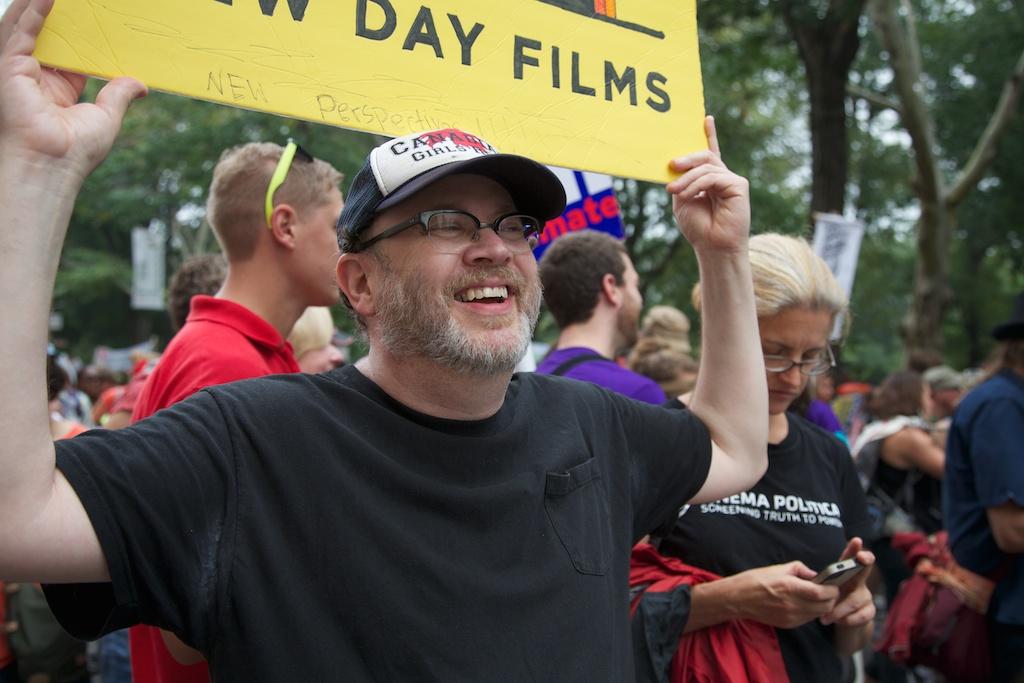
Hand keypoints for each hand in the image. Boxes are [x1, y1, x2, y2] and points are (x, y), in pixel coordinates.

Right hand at [0, 0, 144, 177]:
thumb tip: (140, 85)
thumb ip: (119, 95)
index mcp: (57, 90)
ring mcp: (20, 71)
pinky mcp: (9, 67)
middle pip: (47, 37)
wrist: (52, 164)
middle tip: (79, 1)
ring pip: (27, 28)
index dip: (82, 37)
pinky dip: (34, 13)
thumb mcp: (106, 117)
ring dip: (39, 7)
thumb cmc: (75, 151)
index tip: (98, 20)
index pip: (69, 54)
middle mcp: (36, 78)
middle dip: (59, 16)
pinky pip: (21, 32)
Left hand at [666, 116, 750, 255]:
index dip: (709, 135)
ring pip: (706, 166)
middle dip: (687, 158)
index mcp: (710, 180)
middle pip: (705, 156)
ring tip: (674, 191)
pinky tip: (687, 195)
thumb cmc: (698, 228)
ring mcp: (732, 180)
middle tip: (671, 165)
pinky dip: (697, 185)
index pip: (710, 153)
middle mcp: (723, 177)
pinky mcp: (739, 185)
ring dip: (686, 178)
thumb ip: (681, 181)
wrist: (712, 247)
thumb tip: (675, 163)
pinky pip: (713, 176)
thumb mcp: (682, 200)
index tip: (705, 118)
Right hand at [729, 561, 839, 628]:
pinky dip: (812, 612)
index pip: (821, 593)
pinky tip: (805, 604)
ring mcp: (790, 617)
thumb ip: (800, 569)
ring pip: (818, 614)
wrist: (737, 598)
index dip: (832, 590)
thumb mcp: (777, 568)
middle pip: (824, 607)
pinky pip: (807, 619)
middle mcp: (792, 605)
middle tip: (828, 591)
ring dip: (822, 606)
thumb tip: (814, 575)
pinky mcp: (787, 624)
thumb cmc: (755, 580)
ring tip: (817, 597)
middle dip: (830, 599)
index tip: (833, 585)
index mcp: (790, 587)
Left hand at [821, 537, 875, 627]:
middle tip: (861, 557)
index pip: (849, 557)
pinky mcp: (869, 611)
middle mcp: (858, 581)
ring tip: (825, 617)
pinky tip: (837, 621)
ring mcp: (865, 596)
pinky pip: (860, 615)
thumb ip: (815, 582)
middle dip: (865, 560)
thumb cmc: (827, 601)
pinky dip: (846, 619)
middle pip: (865, 567)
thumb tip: (809, 579)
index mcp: (844, 574)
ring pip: (856, 599)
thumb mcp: (820, 590)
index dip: (854, 548)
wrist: (840, 623)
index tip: (856, 540)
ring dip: (839, 609)